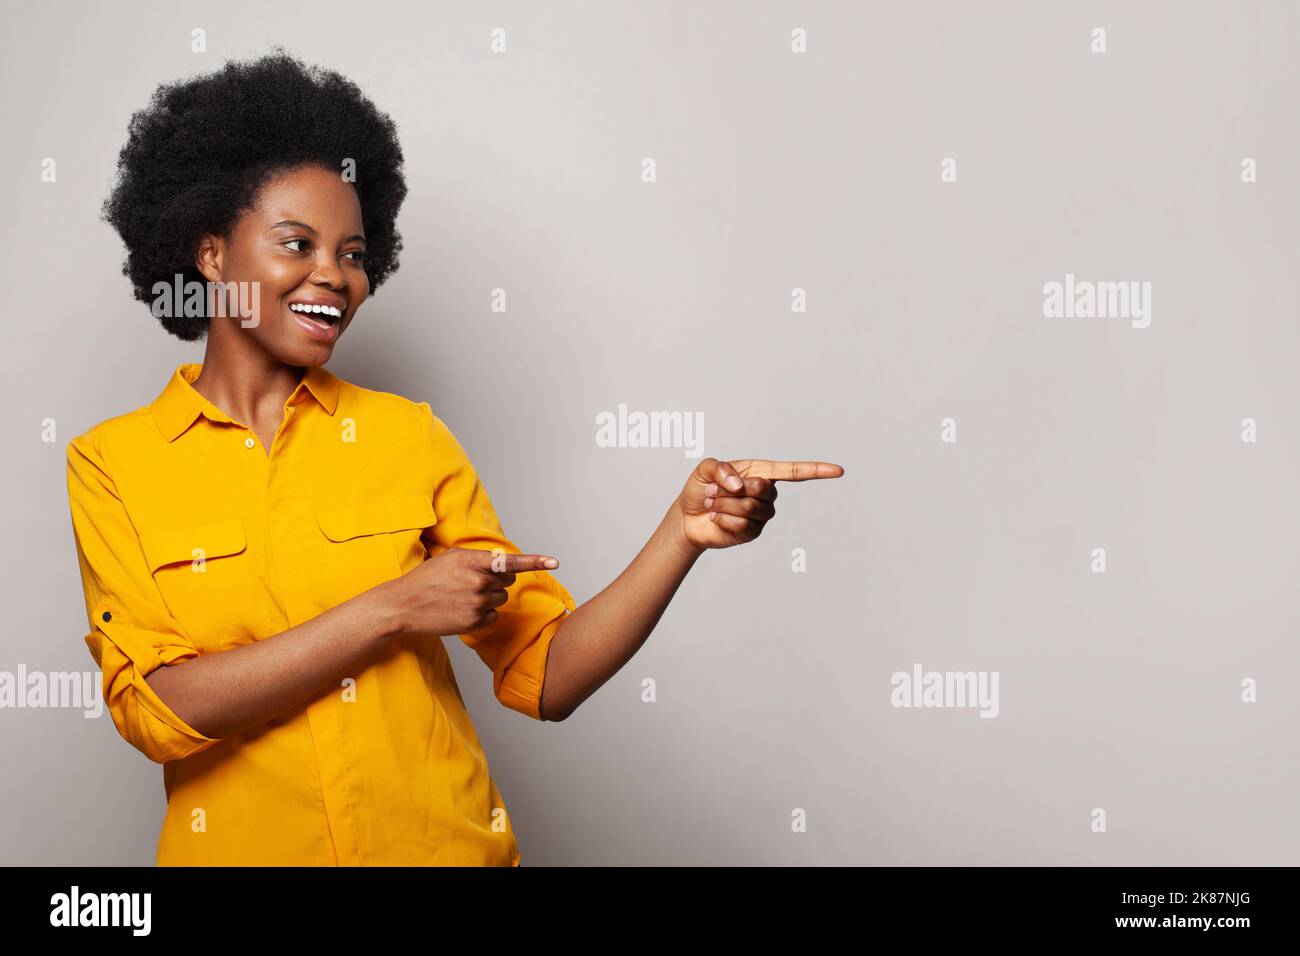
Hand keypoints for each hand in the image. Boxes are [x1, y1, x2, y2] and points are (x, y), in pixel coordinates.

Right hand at [383, 546, 559, 637]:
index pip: (511, 562)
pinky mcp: (475, 622)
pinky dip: (483, 613)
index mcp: (473, 562)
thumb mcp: (451, 558)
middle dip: (497, 579)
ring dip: (489, 596)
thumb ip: (479, 558)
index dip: (536, 562)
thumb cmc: (427, 579)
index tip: (554, 562)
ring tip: (463, 596)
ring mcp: (477, 603)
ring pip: (501, 598)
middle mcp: (478, 582)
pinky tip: (462, 610)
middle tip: (473, 581)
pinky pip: (493, 615)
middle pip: (509, 580)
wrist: (404, 606)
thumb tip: (502, 563)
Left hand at [672, 457, 844, 551]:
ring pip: (751, 508)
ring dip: (725, 505)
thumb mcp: (705, 470)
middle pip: (764, 490)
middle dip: (733, 490)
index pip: (794, 472)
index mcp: (760, 472)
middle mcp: (766, 493)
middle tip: (714, 490)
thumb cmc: (700, 489)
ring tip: (712, 504)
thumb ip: (721, 469)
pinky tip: (715, 519)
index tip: (838, 471)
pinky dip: (723, 519)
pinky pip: (743, 526)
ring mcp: (761, 515)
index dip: (816, 471)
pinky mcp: (752, 533)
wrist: (688, 517)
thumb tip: (741, 484)